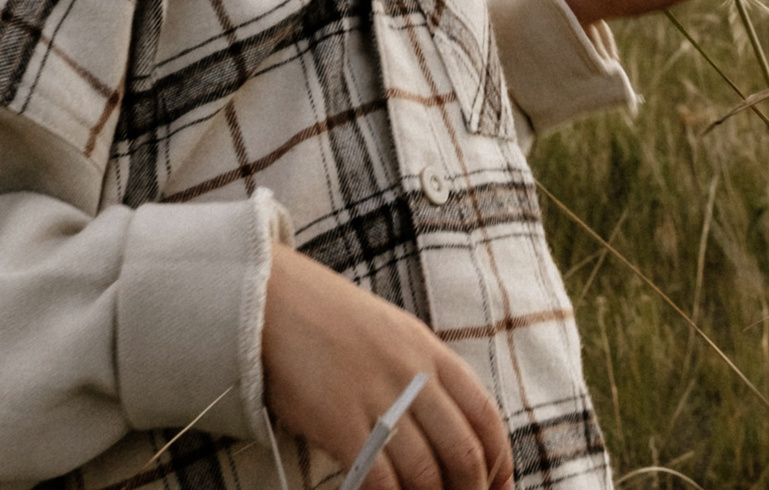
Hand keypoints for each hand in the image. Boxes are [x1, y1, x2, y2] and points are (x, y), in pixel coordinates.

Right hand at [261, 246, 511, 489]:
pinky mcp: (339, 420)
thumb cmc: (326, 319)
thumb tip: (447, 431)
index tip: (498, 486)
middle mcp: (412, 373)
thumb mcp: (390, 333)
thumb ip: (422, 374)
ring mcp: (377, 397)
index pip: (486, 415)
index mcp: (429, 351)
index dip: (500, 460)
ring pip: (425, 473)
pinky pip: (379, 479)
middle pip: (463, 451)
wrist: (268, 297)